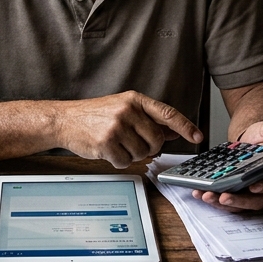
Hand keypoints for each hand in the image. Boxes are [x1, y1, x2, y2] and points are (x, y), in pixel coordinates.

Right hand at [57, 92, 202, 168]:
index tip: (197, 136)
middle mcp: (127, 111)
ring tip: (116, 143)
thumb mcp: (123, 109)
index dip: (185, 126)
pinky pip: (125, 162)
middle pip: (156, 140)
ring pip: (142, 153)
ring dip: (131, 154)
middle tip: (133, 143)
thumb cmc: (94, 115)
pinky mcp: (106, 142)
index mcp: (134, 100)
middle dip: (149, 147)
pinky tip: (108, 150)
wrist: (65, 119)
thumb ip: (148, 119)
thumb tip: (174, 131)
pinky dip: (118, 160)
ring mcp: (116, 126)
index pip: (167, 113)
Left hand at [192, 120, 262, 210]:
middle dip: (239, 200)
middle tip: (223, 197)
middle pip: (256, 200)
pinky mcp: (238, 194)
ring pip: (240, 204)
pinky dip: (214, 199)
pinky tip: (199, 193)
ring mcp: (252, 194)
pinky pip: (228, 201)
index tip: (253, 186)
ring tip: (206, 196)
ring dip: (222, 203)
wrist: (251, 138)